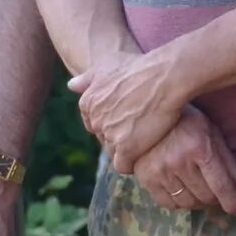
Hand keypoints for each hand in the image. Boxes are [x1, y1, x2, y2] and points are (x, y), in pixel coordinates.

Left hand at [71, 47, 190, 168]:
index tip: (126, 120)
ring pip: (114, 153)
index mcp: (88, 103)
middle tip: (139, 129)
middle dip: (119, 136)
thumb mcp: (105, 69)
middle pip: (104, 139)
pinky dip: (132, 163)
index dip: (111, 124)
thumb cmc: (139, 70)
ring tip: (144, 141)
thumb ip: (87, 80)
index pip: (94, 124)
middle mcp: (95, 120)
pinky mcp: (126, 148)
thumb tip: (71, 85)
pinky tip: (144, 153)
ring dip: (127, 150)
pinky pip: (123, 165)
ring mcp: (109, 135)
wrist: (163, 77)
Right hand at [128, 107, 235, 213]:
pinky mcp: (145, 178)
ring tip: (199, 191)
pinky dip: (178, 202)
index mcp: (199, 148)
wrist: (149, 114)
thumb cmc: (186, 122)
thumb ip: (228, 162)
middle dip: (215, 198)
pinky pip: (167, 203)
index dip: (231, 200)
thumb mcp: (212, 134)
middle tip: (215, 192)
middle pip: (205, 196)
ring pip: (187, 202)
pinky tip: (181, 191)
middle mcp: (178, 161)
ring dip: (197, 201)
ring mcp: (159, 171)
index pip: (220, 185)